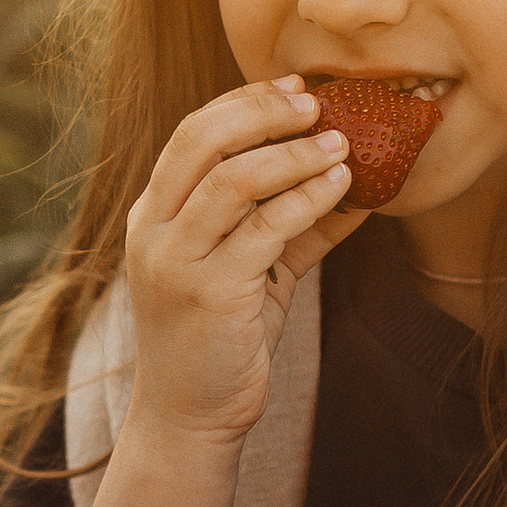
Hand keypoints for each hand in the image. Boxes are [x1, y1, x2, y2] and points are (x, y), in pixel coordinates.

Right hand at [124, 80, 367, 447]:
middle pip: (201, 141)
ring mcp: (175, 262)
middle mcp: (153, 231)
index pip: (190, 135)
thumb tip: (354, 184)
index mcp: (153, 216)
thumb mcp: (252, 273)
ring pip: (235, 179)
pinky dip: (308, 199)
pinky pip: (265, 229)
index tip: (294, 89)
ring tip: (343, 145)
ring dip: (295, 154)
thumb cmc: (220, 342)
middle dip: (263, 112)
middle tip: (317, 104)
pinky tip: (342, 188)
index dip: (243, 102)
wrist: (189, 418)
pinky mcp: (208, 294)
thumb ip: (290, 226)